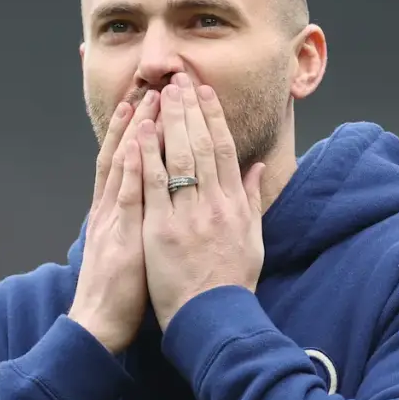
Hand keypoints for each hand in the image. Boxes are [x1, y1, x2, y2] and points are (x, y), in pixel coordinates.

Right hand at [68, 90, 160, 352]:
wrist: (98, 325)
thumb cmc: (120, 292)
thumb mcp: (131, 250)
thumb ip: (140, 224)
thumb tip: (152, 206)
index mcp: (115, 213)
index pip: (126, 163)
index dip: (136, 133)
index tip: (148, 103)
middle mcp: (110, 209)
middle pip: (122, 156)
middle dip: (136, 121)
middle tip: (149, 86)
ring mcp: (112, 220)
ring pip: (123, 167)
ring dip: (133, 131)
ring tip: (144, 98)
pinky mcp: (119, 236)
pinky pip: (128, 195)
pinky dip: (132, 166)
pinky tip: (139, 141)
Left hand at [138, 75, 265, 330]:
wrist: (213, 318)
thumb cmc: (231, 283)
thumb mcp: (252, 239)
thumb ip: (252, 200)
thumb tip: (257, 169)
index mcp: (235, 206)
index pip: (225, 151)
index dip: (215, 118)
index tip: (205, 93)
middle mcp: (214, 205)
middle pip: (203, 146)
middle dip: (190, 110)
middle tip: (180, 80)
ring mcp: (188, 216)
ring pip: (179, 158)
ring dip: (170, 122)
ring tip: (161, 94)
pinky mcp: (162, 230)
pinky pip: (153, 185)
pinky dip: (148, 156)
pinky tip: (141, 131)